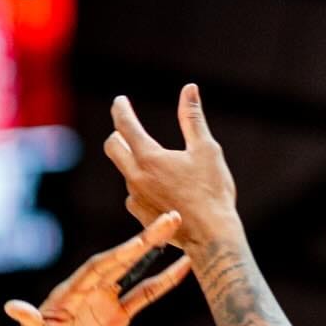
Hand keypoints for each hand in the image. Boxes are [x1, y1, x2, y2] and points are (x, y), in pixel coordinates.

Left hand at [4, 212, 190, 325]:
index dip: (118, 255)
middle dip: (144, 240)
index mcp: (69, 291)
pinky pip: (144, 295)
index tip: (139, 242)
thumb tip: (13, 308)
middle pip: (120, 260)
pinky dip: (163, 282)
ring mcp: (105, 300)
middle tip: (168, 217)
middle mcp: (89, 289)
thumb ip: (29, 322)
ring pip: (135, 271)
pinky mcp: (118, 316)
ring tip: (176, 228)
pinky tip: (181, 267)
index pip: (97, 268)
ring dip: (154, 251)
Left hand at [103, 85, 240, 250]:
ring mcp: (134, 197)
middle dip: (118, 134)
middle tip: (126, 128)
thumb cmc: (213, 191)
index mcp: (149, 158)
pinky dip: (144, 185)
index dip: (121, 110)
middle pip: (113, 148)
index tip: (120, 101)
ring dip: (136, 162)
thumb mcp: (207, 149)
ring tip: (157, 162)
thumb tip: (189, 89)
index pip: (125, 125)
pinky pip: (135, 193)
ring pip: (127, 172)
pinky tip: (162, 190)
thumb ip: (193, 118)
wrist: (211, 236)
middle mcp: (135, 177)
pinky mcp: (138, 214)